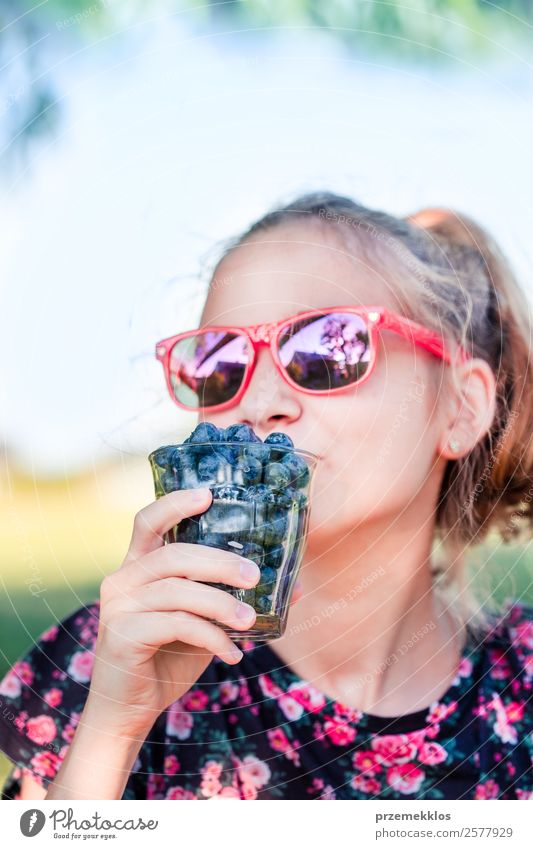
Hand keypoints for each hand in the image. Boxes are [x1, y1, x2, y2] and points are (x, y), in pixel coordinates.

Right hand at [85, 488, 261, 735]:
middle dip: (219, 562)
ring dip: (221, 603)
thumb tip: (296, 587)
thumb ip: (230, 599)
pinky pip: (176, 625)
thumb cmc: (166, 657)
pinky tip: (232, 654)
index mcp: (137, 567)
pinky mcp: (122, 635)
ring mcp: (117, 607)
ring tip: (250, 621)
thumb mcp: (203, 622)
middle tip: (255, 575)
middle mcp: (122, 580)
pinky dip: (211, 637)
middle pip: (174, 554)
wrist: (128, 710)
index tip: (209, 495)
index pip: (148, 521)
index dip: (175, 503)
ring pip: (178, 590)